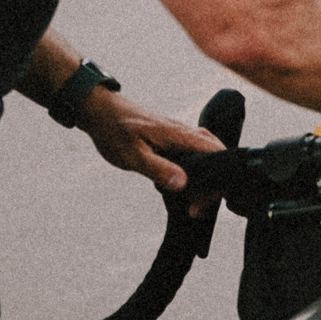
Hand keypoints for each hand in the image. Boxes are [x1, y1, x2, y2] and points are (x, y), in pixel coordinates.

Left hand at [81, 91, 223, 196]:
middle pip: (218, 155)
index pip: (217, 153)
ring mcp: (181, 135)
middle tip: (194, 208)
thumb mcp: (132, 155)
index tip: (202, 202)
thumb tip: (183, 184)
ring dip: (205, 178)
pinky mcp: (174, 139)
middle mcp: (186, 133)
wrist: (101, 111)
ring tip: (191, 201)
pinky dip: (196, 171)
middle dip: (214, 183)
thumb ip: (158, 169)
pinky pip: (195, 154)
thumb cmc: (114, 131)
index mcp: (180, 135)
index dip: (219, 178)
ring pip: (208, 155)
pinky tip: (181, 184)